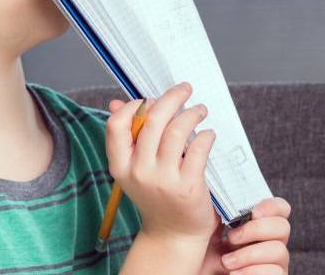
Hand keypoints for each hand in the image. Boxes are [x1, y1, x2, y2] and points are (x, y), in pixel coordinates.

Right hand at [106, 84, 218, 250]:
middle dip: (171, 98)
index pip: (116, 125)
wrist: (173, 235)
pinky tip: (208, 134)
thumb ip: (128, 137)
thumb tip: (117, 103)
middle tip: (185, 89)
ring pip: (176, 131)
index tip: (151, 99)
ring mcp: (163, 180)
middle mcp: (139, 172)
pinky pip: (198, 149)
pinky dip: (206, 136)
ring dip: (192, 113)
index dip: (133, 106)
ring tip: (200, 110)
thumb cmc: (156, 196)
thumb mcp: (135, 169)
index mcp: (121, 166)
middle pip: (152, 121)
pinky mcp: (188, 187)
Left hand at [202, 197, 291, 274]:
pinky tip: (233, 273)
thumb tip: (213, 165)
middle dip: (256, 231)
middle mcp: (271, 240)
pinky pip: (274, 274)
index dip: (272, 206)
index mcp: (259, 222)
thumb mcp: (211, 220)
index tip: (254, 210)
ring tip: (226, 261)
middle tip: (230, 237)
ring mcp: (273, 262)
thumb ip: (222, 201)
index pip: (281, 208)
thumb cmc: (203, 247)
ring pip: (280, 252)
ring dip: (249, 255)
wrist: (194, 273)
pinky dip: (251, 273)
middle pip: (283, 227)